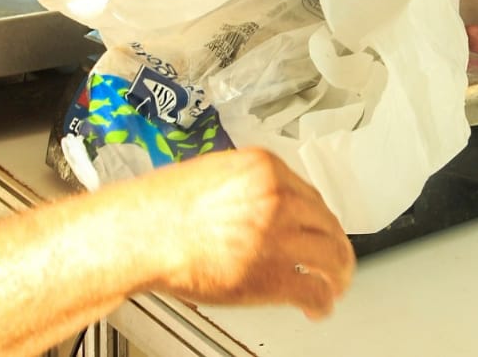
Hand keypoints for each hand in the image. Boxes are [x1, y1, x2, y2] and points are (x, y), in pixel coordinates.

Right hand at [137, 147, 353, 318]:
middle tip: (335, 262)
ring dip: (337, 276)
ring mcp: (278, 236)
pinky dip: (323, 304)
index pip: (310, 195)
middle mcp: (278, 197)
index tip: (318, 230)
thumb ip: (246, 187)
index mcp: (264, 169)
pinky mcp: (273, 276)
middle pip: (327, 224)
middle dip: (335, 247)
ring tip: (333, 287)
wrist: (140, 233)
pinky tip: (317, 308)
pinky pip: (315, 292)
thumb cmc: (161, 207)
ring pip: (332, 257)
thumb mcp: (212, 176)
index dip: (317, 219)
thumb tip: (263, 206)